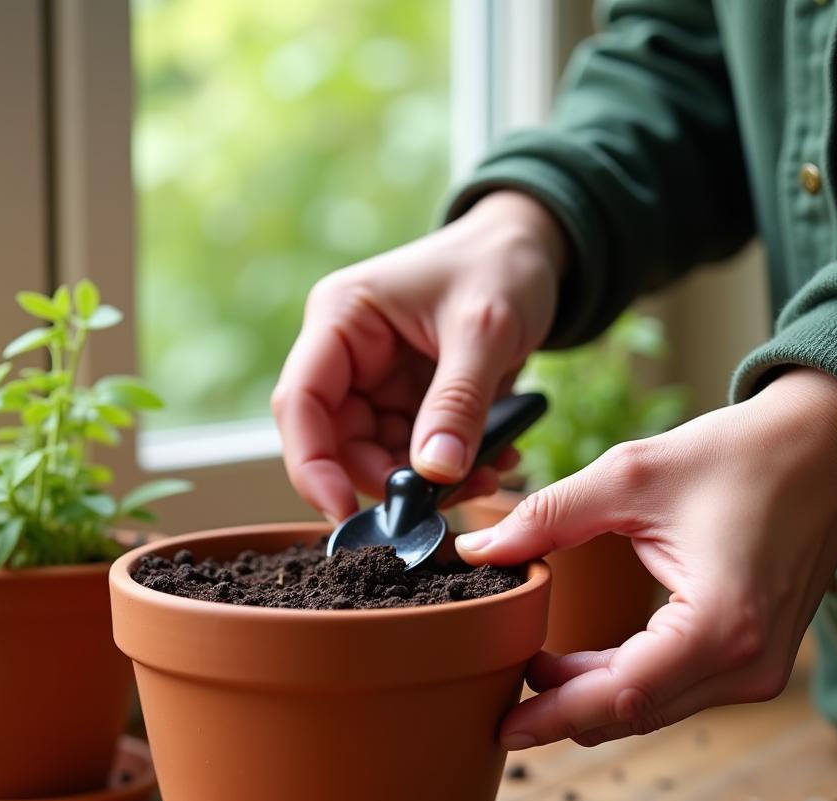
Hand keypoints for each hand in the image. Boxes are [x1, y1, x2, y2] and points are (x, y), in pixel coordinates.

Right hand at [272, 191, 568, 520]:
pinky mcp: (407, 403)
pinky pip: (413, 453)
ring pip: (377, 456)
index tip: (345, 513)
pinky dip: (449, 469)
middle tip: (441, 501)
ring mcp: (376, 382)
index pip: (300, 403)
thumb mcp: (485, 329)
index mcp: (341, 319)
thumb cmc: (502, 266)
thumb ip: (457, 402)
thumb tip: (433, 474)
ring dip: (426, 481)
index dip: (312, 465)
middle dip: (386, 479)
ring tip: (488, 474)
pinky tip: (494, 460)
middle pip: (336, 441)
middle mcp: (346, 355)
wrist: (535, 252)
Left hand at [456, 368, 836, 748]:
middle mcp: (746, 664)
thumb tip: (480, 550)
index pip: (619, 696)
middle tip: (503, 694)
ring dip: (591, 696)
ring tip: (534, 668)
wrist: (826, 447)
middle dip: (564, 709)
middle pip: (633, 712)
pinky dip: (624, 682)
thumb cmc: (739, 456)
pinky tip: (581, 663)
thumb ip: (547, 517)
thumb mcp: (630, 478)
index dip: (554, 715)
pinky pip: (675, 689)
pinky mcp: (755, 658)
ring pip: (652, 708)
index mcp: (720, 625)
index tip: (504, 725)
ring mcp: (757, 669)